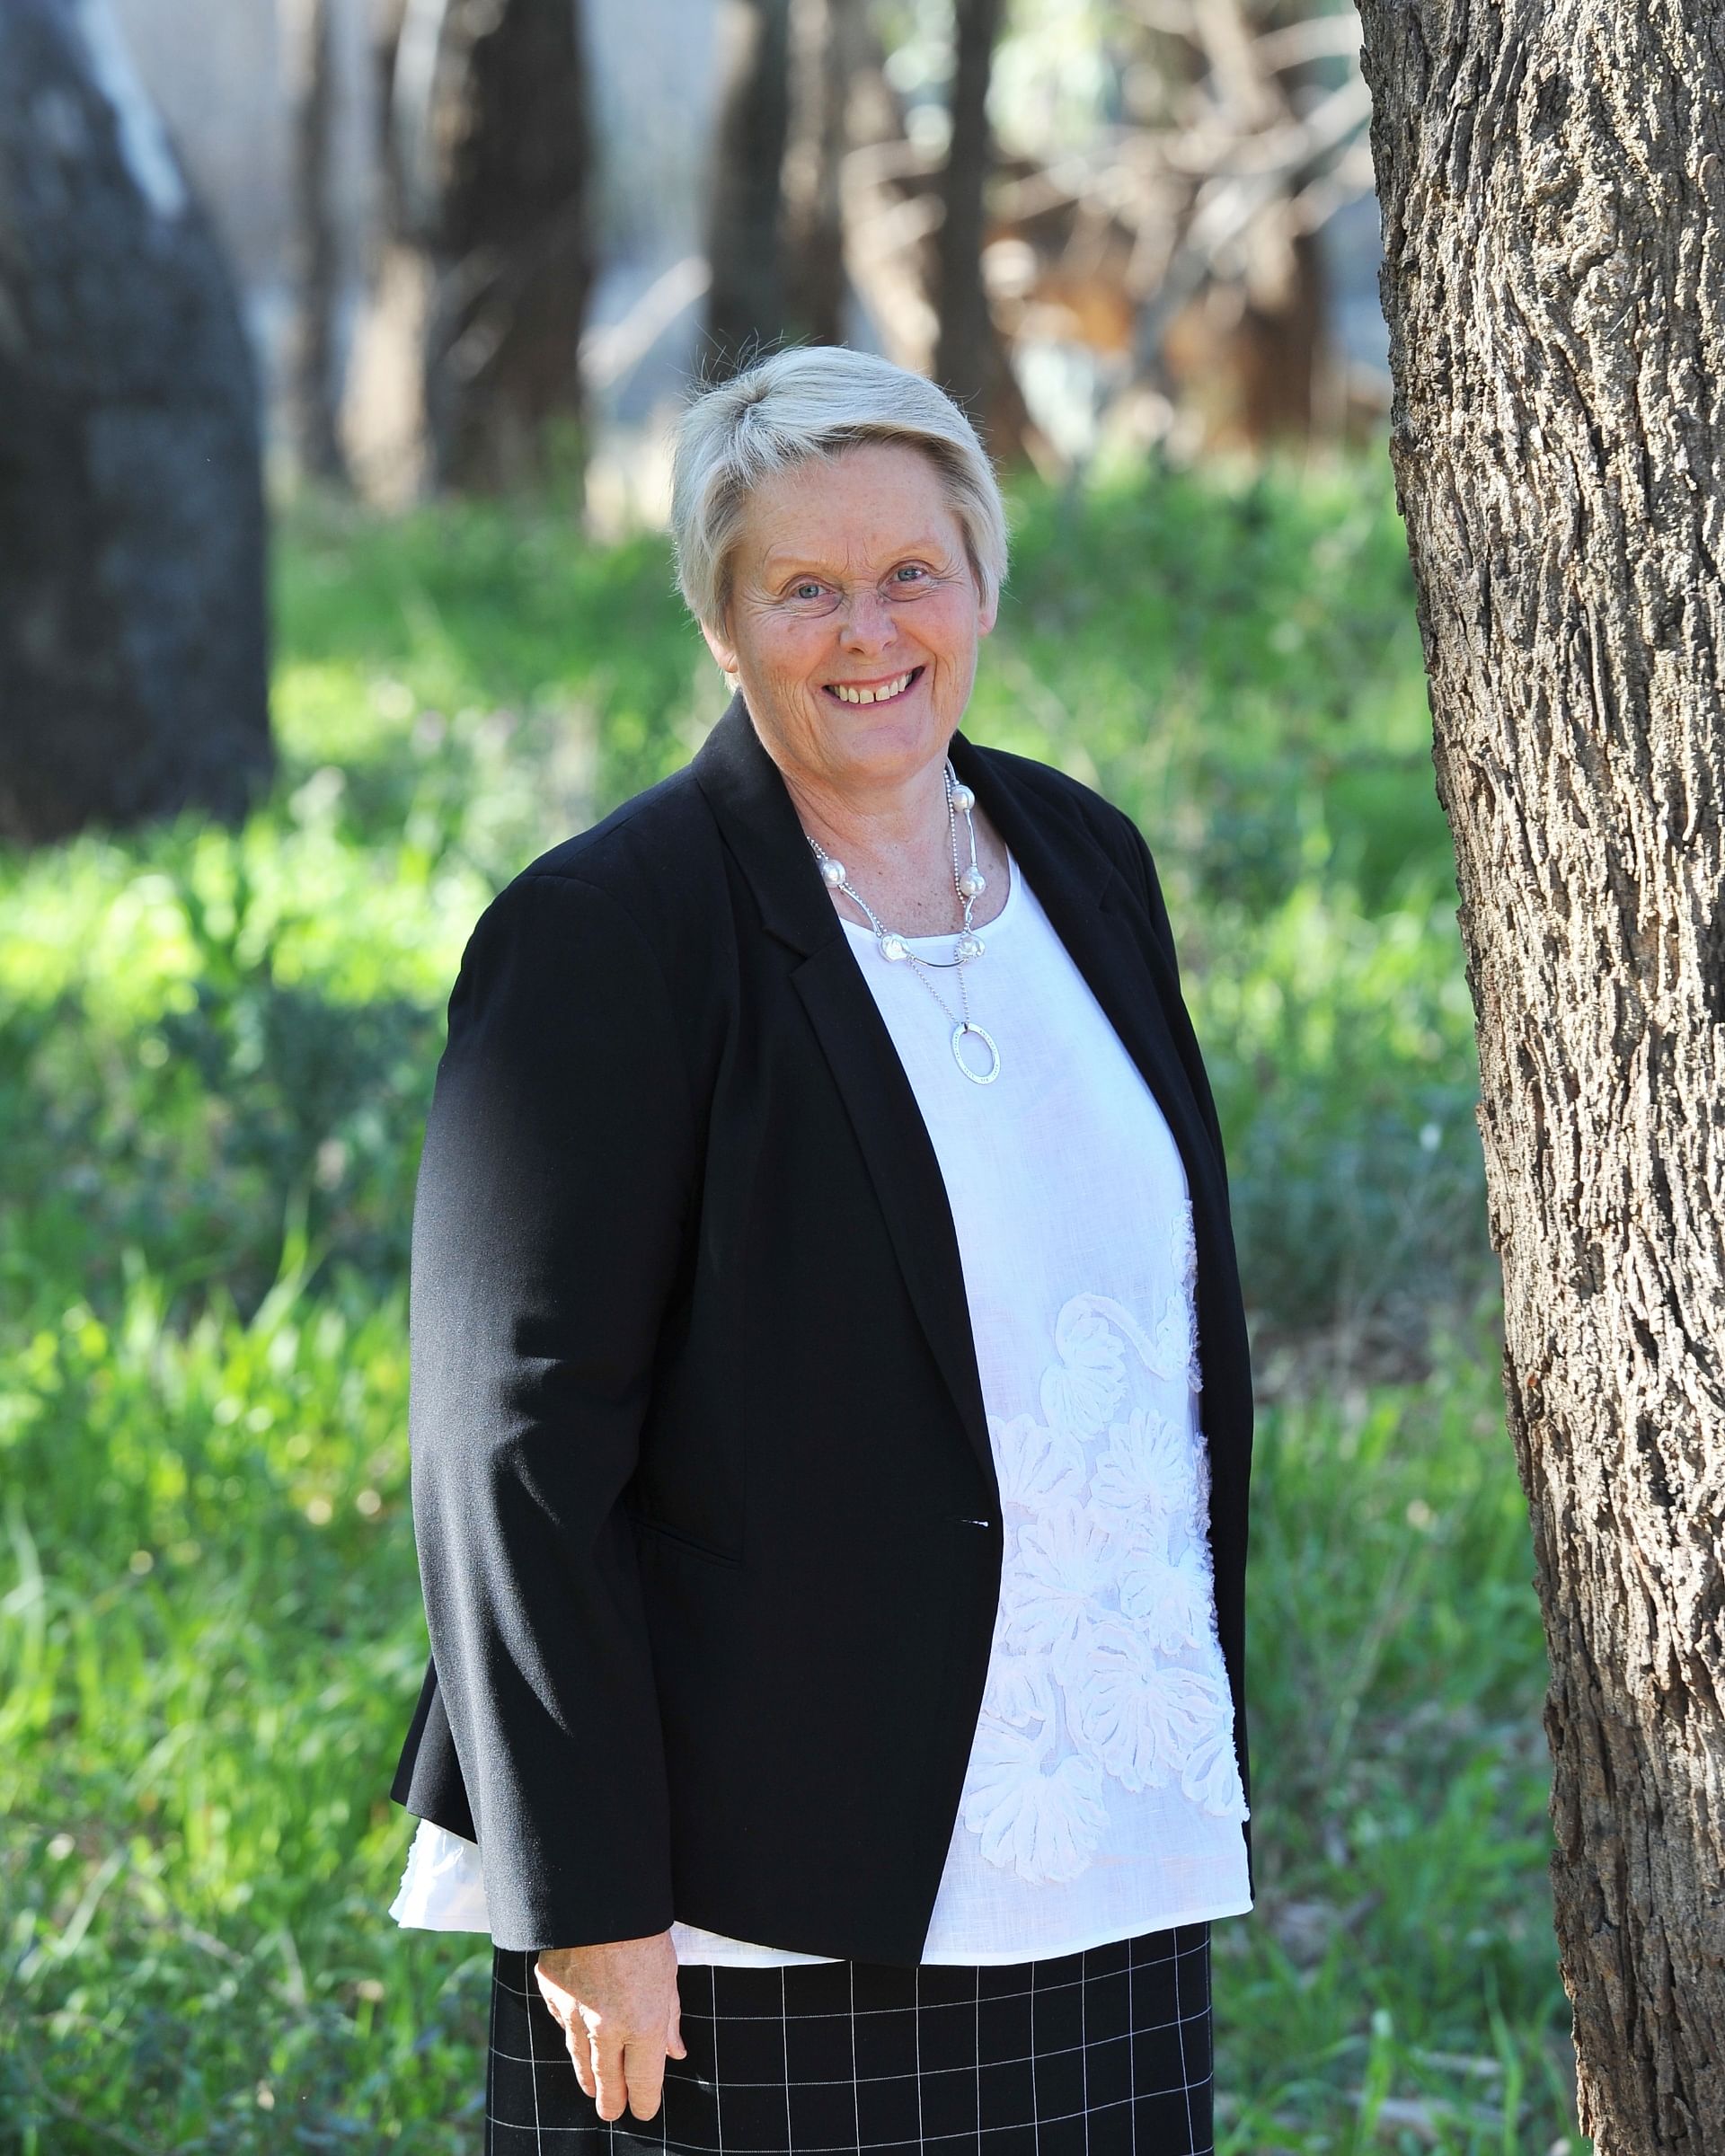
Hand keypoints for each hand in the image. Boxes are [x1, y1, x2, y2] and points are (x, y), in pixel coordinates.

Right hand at [534, 1931, 686, 2121]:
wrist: (600, 1895)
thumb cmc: (643, 1930)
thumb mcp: (669, 1973)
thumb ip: (669, 2018)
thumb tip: (674, 2052)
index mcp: (643, 2023)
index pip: (643, 2081)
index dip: (644, 2101)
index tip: (644, 2110)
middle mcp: (606, 2026)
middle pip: (607, 2081)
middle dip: (612, 2100)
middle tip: (613, 2112)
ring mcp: (573, 2012)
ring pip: (580, 2059)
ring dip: (588, 2078)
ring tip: (592, 2090)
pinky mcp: (551, 1993)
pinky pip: (561, 2023)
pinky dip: (570, 2032)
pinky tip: (576, 2037)